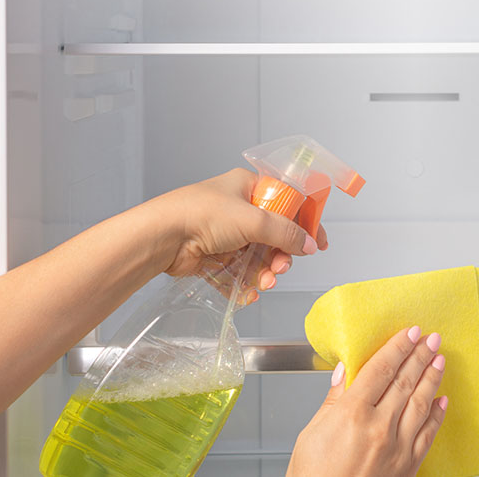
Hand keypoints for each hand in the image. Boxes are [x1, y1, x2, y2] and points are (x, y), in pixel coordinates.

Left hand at [142, 169, 328, 297]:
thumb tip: (309, 244)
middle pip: (273, 235)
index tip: (317, 243)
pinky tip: (248, 292)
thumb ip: (285, 232)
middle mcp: (238, 208)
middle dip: (280, 255)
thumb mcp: (253, 219)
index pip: (287, 203)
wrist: (160, 237)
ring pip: (257, 256)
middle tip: (281, 267)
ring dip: (264, 272)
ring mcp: (225, 233)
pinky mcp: (213, 255)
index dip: (305, 223)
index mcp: (248, 187)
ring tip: (264, 282)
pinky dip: (244, 283)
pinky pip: (238, 271)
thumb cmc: (200, 214)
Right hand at [287, 326, 447, 476]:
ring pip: (421, 403)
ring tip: (439, 359)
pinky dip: (437, 415)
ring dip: (432, 378)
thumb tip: (344, 371)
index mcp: (352, 414)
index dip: (398, 347)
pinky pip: (427, 434)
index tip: (410, 333)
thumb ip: (332, 400)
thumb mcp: (311, 434)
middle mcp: (379, 428)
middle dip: (420, 356)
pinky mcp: (407, 465)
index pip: (381, 369)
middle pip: (405, 381)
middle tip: (431, 338)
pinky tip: (442, 400)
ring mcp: (397, 447)